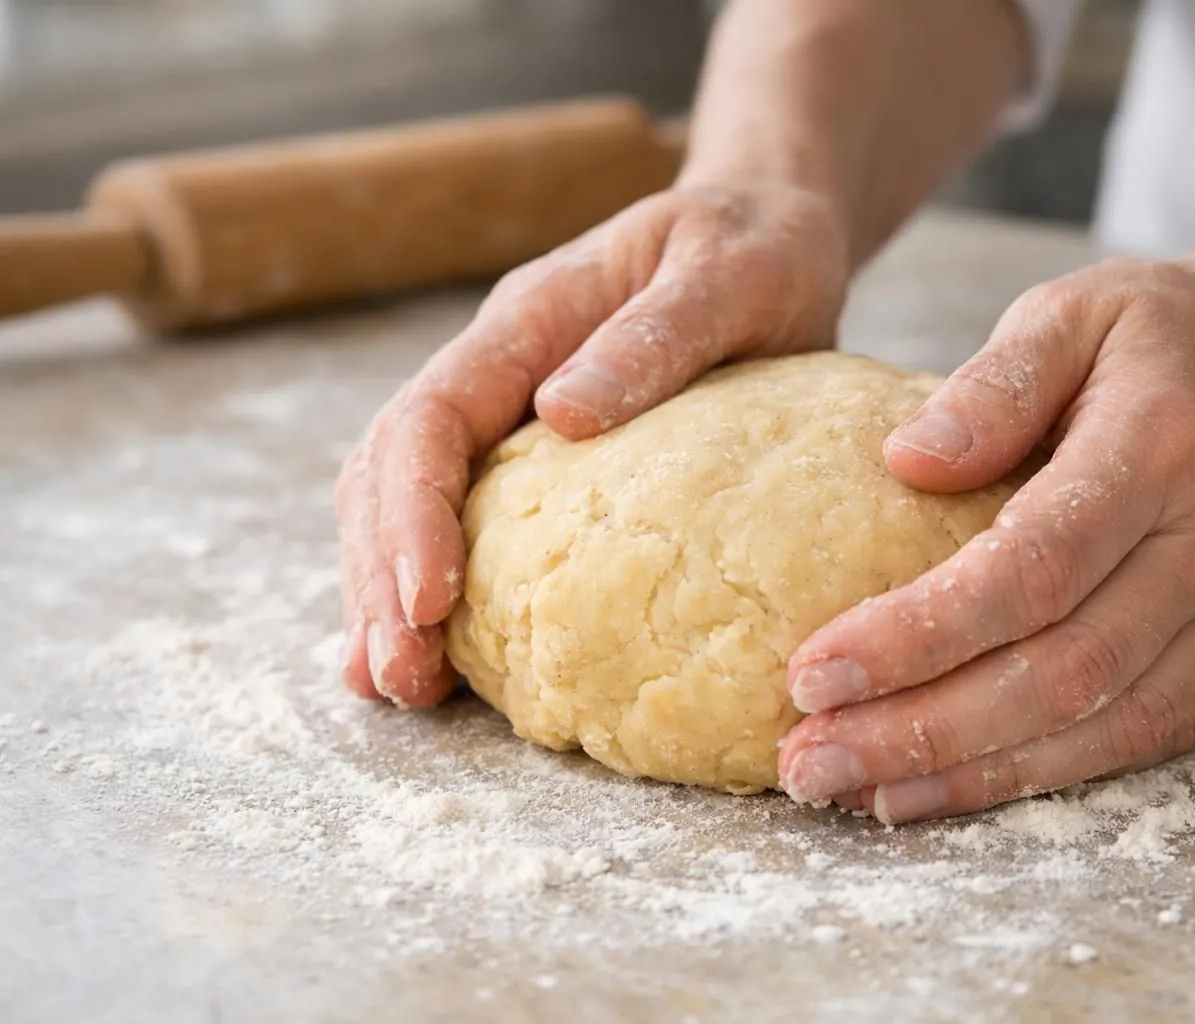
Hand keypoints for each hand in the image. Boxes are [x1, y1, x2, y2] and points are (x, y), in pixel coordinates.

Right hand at [334, 183, 849, 705]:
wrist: (773, 231)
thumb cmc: (759, 250)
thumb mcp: (729, 275)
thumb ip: (656, 336)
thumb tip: (562, 414)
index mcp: (528, 321)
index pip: (431, 417)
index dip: (414, 511)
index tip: (429, 601)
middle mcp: (501, 371)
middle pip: (391, 472)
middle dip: (382, 575)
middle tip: (399, 676)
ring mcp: (511, 413)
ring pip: (405, 502)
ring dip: (390, 593)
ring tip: (398, 685)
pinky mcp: (544, 461)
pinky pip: (467, 522)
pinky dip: (438, 590)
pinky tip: (437, 660)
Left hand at [777, 252, 1194, 822]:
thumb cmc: (1167, 332)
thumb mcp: (1075, 308)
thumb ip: (994, 381)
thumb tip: (904, 462)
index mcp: (1162, 447)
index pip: (1033, 566)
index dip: (922, 632)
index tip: (815, 671)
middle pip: (1059, 668)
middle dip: (924, 729)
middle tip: (809, 763)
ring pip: (1098, 723)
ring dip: (968, 773)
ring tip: (852, 791)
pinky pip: (1135, 737)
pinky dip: (1035, 775)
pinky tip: (940, 787)